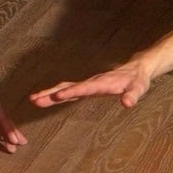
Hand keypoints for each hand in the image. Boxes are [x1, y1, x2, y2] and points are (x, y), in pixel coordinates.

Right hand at [0, 89, 27, 152]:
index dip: (0, 136)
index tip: (8, 147)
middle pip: (1, 124)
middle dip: (10, 135)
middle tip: (18, 146)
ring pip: (3, 121)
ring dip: (11, 133)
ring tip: (19, 144)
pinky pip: (1, 119)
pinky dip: (7, 129)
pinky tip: (12, 138)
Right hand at [32, 60, 158, 109]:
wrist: (135, 69)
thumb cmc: (137, 81)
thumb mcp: (139, 88)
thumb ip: (133, 95)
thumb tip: (128, 103)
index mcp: (103, 83)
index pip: (85, 88)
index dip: (72, 92)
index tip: (58, 96)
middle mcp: (92, 82)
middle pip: (69, 87)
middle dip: (52, 94)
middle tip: (35, 100)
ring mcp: (87, 84)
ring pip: (65, 87)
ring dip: (49, 94)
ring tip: (33, 100)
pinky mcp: (86, 87)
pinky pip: (68, 90)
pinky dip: (55, 94)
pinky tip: (45, 98)